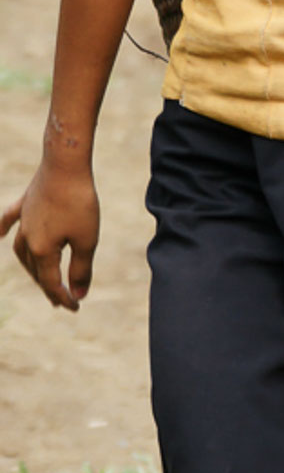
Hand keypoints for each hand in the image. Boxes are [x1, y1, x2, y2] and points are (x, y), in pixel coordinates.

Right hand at [1, 164, 100, 309]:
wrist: (66, 164)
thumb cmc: (79, 203)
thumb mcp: (87, 240)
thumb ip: (81, 269)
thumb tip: (78, 295)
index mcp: (41, 250)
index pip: (51, 282)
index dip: (63, 298)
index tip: (76, 308)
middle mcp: (27, 237)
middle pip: (36, 270)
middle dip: (48, 287)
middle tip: (61, 300)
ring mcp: (24, 219)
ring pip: (22, 250)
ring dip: (31, 266)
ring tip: (40, 277)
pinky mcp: (26, 202)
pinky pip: (10, 219)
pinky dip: (4, 228)